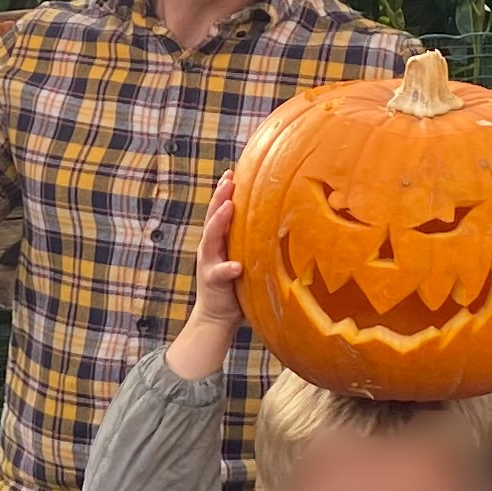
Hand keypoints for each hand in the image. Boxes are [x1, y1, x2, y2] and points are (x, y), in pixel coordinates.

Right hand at [165, 173, 243, 380]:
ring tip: (229, 209)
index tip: (232, 172)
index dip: (225, 192)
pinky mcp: (212, 282)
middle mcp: (210, 248)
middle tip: (228, 180)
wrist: (217, 317)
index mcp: (219, 240)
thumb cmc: (237, 286)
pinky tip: (236, 266)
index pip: (221, 211)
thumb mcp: (246, 259)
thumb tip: (282, 222)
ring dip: (219, 222)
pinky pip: (220, 273)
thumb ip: (254, 242)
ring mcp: (209, 263)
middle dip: (220, 198)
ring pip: (211, 238)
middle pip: (213, 217)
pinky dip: (226, 268)